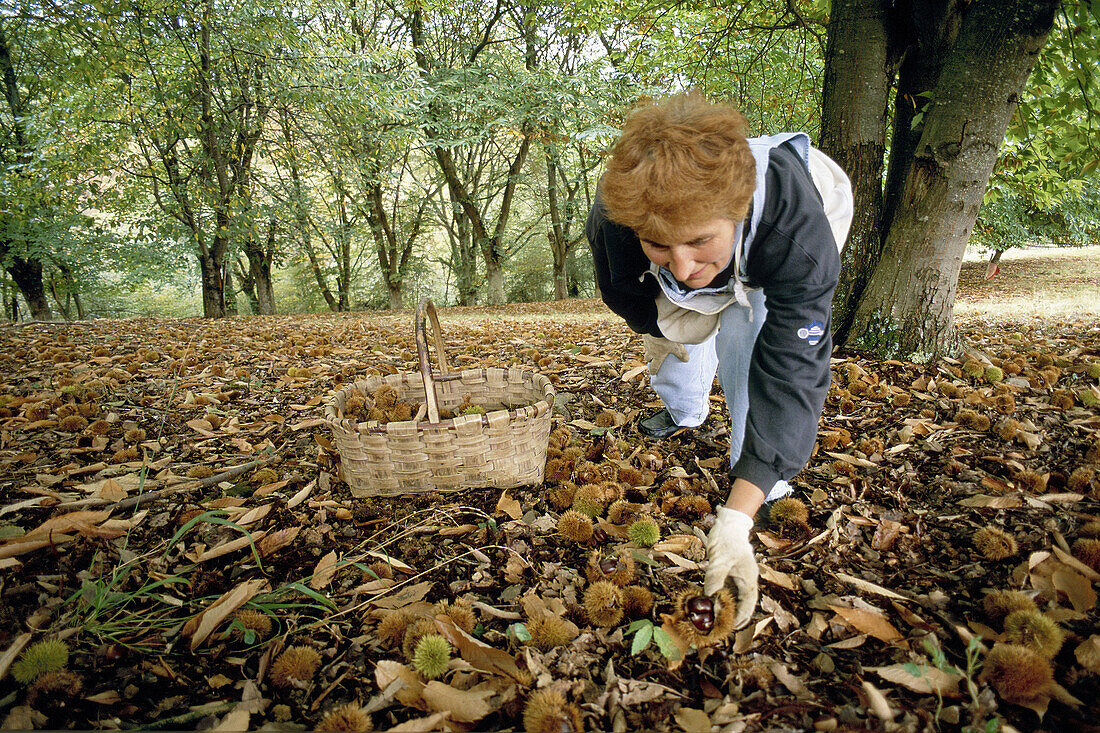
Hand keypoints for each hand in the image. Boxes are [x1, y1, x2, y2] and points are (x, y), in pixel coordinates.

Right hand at [642, 334, 688, 372]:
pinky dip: (648, 339)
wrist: (655, 327)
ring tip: (652, 347)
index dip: (653, 371)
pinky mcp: (645, 335)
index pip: (654, 366)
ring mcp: (647, 343)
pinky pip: (646, 339)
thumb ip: (681, 354)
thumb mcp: (676, 347)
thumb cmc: (666, 339)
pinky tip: (652, 336)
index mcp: (657, 356)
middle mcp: (650, 351)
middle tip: (652, 359)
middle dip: (649, 359)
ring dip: (649, 349)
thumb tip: (686, 360)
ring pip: (646, 348)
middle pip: (647, 358)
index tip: (653, 373)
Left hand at [704, 506, 757, 629]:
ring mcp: (738, 576)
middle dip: (735, 615)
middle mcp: (745, 580)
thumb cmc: (726, 541)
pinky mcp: (730, 572)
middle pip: (742, 602)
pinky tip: (712, 602)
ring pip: (734, 597)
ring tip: (717, 619)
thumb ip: (715, 579)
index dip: (742, 616)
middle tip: (724, 627)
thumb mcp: (719, 560)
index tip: (734, 627)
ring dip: (727, 607)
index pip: (748, 603)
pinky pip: (727, 588)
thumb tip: (709, 597)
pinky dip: (721, 597)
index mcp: (748, 578)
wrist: (728, 525)